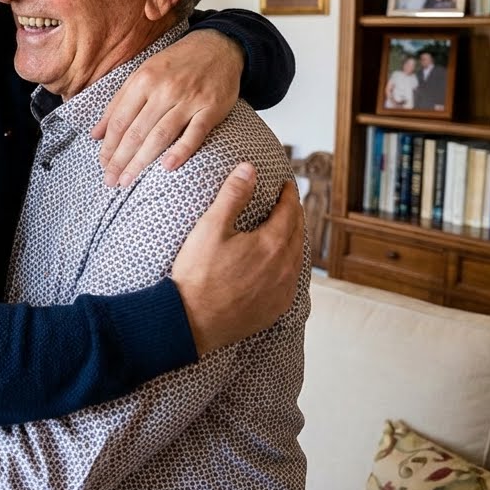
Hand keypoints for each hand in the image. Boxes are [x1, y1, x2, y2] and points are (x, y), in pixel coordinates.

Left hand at [92, 29, 242, 186]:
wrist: (218, 46)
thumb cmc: (176, 64)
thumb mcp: (142, 75)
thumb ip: (118, 104)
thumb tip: (95, 135)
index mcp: (143, 81)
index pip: (119, 120)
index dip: (109, 146)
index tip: (103, 165)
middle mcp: (164, 90)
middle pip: (136, 131)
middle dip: (120, 159)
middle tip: (111, 181)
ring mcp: (189, 99)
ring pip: (160, 135)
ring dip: (141, 161)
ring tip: (128, 181)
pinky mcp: (211, 108)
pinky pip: (195, 133)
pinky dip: (182, 150)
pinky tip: (167, 167)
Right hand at [170, 164, 302, 354]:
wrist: (192, 321)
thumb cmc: (198, 274)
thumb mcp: (211, 228)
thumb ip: (232, 195)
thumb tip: (249, 169)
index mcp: (272, 244)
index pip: (289, 211)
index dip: (288, 195)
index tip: (286, 185)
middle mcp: (285, 267)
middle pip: (298, 234)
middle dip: (294, 215)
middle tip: (288, 204)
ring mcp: (282, 291)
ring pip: (297, 258)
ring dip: (294, 240)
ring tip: (286, 231)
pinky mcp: (275, 308)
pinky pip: (291, 281)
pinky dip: (289, 266)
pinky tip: (280, 265)